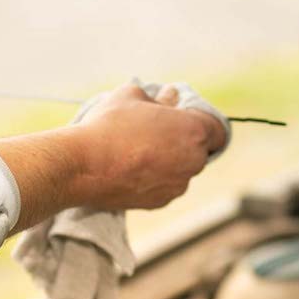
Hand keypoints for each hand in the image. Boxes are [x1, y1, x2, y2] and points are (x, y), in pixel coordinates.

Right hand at [71, 81, 225, 209]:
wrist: (82, 166)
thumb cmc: (108, 126)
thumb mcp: (131, 96)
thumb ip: (157, 98)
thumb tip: (169, 96)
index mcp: (193, 131)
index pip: (217, 128)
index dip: (200, 122)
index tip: (182, 118)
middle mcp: (193, 162)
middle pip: (198, 150)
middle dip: (181, 141)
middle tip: (154, 132)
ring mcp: (176, 186)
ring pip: (180, 170)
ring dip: (167, 162)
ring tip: (137, 152)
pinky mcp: (158, 203)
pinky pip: (163, 187)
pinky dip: (152, 179)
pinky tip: (129, 169)